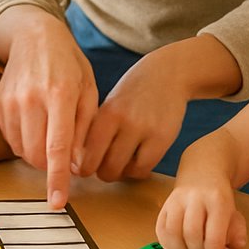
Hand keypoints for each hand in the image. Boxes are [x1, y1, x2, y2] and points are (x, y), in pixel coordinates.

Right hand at [0, 23, 96, 206]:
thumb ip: (84, 128)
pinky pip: (10, 139)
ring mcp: (9, 101)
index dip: (58, 178)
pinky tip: (35, 123)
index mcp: (60, 93)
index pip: (57, 146)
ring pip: (21, 150)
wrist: (34, 36)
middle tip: (64, 157)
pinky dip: (24, 142)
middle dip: (50, 167)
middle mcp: (30, 98)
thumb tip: (76, 166)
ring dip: (37, 154)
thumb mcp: (88, 90)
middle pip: (36, 154)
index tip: (58, 201)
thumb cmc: (68, 64)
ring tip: (49, 131)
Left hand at [77, 54, 187, 182]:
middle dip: (102, 173)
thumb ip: (97, 129)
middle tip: (104, 168)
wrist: (168, 74)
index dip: (84, 168)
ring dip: (120, 173)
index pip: (88, 153)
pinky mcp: (163, 138)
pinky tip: (136, 161)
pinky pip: (144, 168)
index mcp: (107, 113)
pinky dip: (137, 171)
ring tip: (121, 164)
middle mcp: (125, 121)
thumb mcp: (110, 104)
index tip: (84, 170)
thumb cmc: (134, 92)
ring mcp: (146, 130)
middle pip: (105, 167)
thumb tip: (80, 162)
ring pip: (124, 171)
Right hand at [154, 142, 245, 248]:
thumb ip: (236, 239)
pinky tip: (178, 247)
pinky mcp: (165, 204)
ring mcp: (177, 200)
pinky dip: (168, 244)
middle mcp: (196, 198)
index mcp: (218, 201)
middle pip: (192, 234)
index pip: (214, 236)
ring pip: (173, 232)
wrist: (203, 173)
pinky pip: (161, 229)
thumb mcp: (236, 217)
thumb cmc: (220, 200)